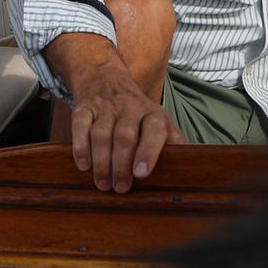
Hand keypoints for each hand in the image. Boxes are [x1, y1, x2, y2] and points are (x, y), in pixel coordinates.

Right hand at [69, 74, 181, 193]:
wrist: (105, 79)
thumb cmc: (136, 112)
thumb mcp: (157, 120)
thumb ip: (171, 140)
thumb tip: (187, 164)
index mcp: (152, 113)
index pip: (154, 129)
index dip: (148, 151)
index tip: (141, 173)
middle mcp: (130, 108)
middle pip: (125, 136)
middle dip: (121, 165)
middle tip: (120, 188)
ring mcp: (105, 107)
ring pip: (101, 134)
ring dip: (102, 162)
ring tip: (103, 184)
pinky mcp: (84, 108)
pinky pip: (80, 126)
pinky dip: (81, 147)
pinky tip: (84, 165)